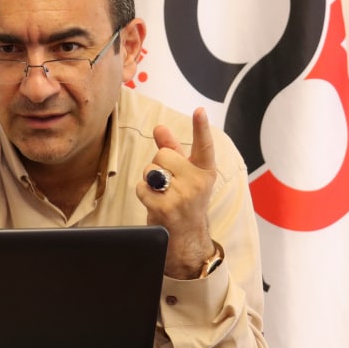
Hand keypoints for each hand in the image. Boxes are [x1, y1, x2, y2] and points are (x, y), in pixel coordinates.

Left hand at [136, 107, 218, 278]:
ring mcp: (183, 196)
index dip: (201, 127)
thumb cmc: (185, 201)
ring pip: (151, 170)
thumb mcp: (185, 174)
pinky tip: (156, 203)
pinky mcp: (167, 208)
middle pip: (164, 155)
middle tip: (168, 183)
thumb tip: (160, 128)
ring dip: (150, 181)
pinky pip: (142, 187)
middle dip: (159, 166)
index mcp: (205, 170)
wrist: (186, 237)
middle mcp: (198, 182)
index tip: (199, 111)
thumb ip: (173, 150)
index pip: (204, 145)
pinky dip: (144, 193)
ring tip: (163, 194)